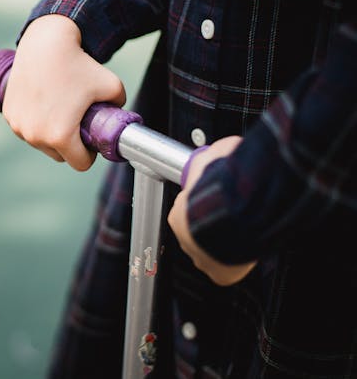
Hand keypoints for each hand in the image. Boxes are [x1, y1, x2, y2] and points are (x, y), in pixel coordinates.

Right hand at [2, 14, 125, 170]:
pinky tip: (43, 102)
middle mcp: (35, 135)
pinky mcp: (9, 113)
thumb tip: (118, 119)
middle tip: (76, 121)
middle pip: (59, 155)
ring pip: (40, 142)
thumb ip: (120, 108)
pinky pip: (26, 127)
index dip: (90, 153)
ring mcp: (19, 125)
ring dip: (50, 134)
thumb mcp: (113, 87)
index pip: (80, 164)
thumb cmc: (80, 65)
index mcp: (60, 136)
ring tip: (60, 109)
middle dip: (69, 145)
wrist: (46, 43)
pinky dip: (35, 121)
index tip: (90, 137)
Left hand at [167, 136, 257, 285]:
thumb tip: (220, 149)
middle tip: (234, 215)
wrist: (238, 214)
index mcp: (178, 214)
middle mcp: (185, 239)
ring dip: (225, 242)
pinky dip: (236, 262)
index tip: (220, 199)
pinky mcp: (220, 274)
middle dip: (215, 224)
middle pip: (200, 233)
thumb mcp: (214, 157)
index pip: (188, 211)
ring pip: (212, 251)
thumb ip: (213, 156)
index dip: (205, 205)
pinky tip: (245, 248)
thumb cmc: (224, 185)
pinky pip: (228, 270)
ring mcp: (201, 258)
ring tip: (241, 230)